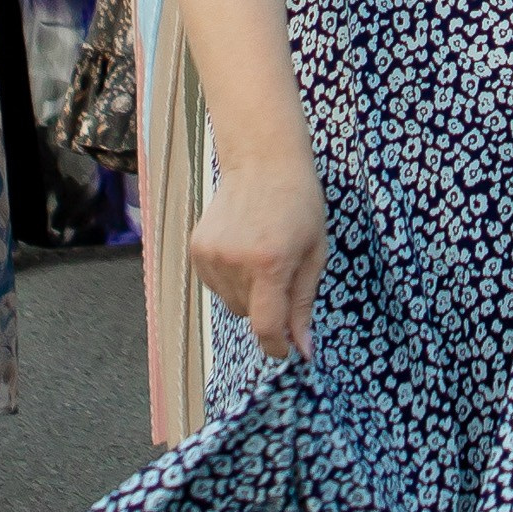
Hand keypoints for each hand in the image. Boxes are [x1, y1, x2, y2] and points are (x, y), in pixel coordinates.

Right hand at [192, 151, 329, 358]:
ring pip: (231, 304)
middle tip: (283, 274)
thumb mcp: (315, 253)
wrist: (262, 162)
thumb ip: (304, 304)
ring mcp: (211, 256)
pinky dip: (232, 280)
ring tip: (262, 257)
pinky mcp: (197, 250)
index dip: (277, 345)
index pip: (266, 326)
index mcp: (270, 263)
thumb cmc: (299, 204)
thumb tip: (303, 349)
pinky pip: (215, 287)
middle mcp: (235, 262)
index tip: (287, 350)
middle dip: (269, 308)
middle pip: (249, 316)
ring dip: (249, 294)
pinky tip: (244, 251)